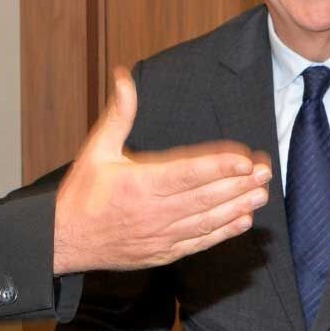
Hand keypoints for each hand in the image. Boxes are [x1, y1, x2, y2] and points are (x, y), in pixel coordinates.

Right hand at [52, 67, 270, 273]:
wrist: (64, 242)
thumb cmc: (82, 194)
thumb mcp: (96, 149)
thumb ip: (118, 114)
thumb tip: (123, 77)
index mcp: (139, 184)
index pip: (187, 173)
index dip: (218, 167)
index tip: (244, 158)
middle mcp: (153, 212)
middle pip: (205, 197)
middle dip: (238, 183)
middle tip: (265, 170)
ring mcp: (160, 235)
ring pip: (207, 220)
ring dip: (237, 206)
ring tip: (261, 193)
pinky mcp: (163, 252)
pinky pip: (199, 242)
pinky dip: (223, 233)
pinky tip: (242, 221)